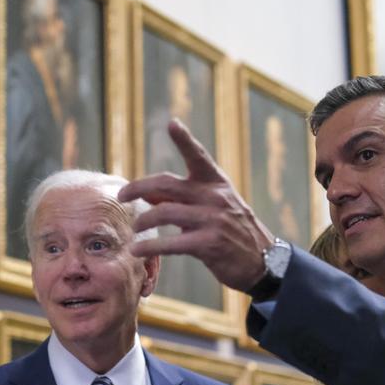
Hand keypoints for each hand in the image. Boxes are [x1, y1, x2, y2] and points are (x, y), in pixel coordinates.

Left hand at [118, 119, 274, 290]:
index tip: (172, 124)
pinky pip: (171, 242)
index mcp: (216, 183)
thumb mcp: (212, 207)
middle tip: (122, 196)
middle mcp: (214, 197)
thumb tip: (145, 193)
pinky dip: (150, 246)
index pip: (198, 156)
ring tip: (134, 229)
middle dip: (138, 188)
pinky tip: (137, 250)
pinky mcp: (209, 244)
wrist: (263, 261)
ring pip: (165, 213)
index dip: (185, 140)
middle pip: (167, 184)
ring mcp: (213, 219)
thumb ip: (180, 199)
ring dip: (143, 221)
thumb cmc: (231, 232)